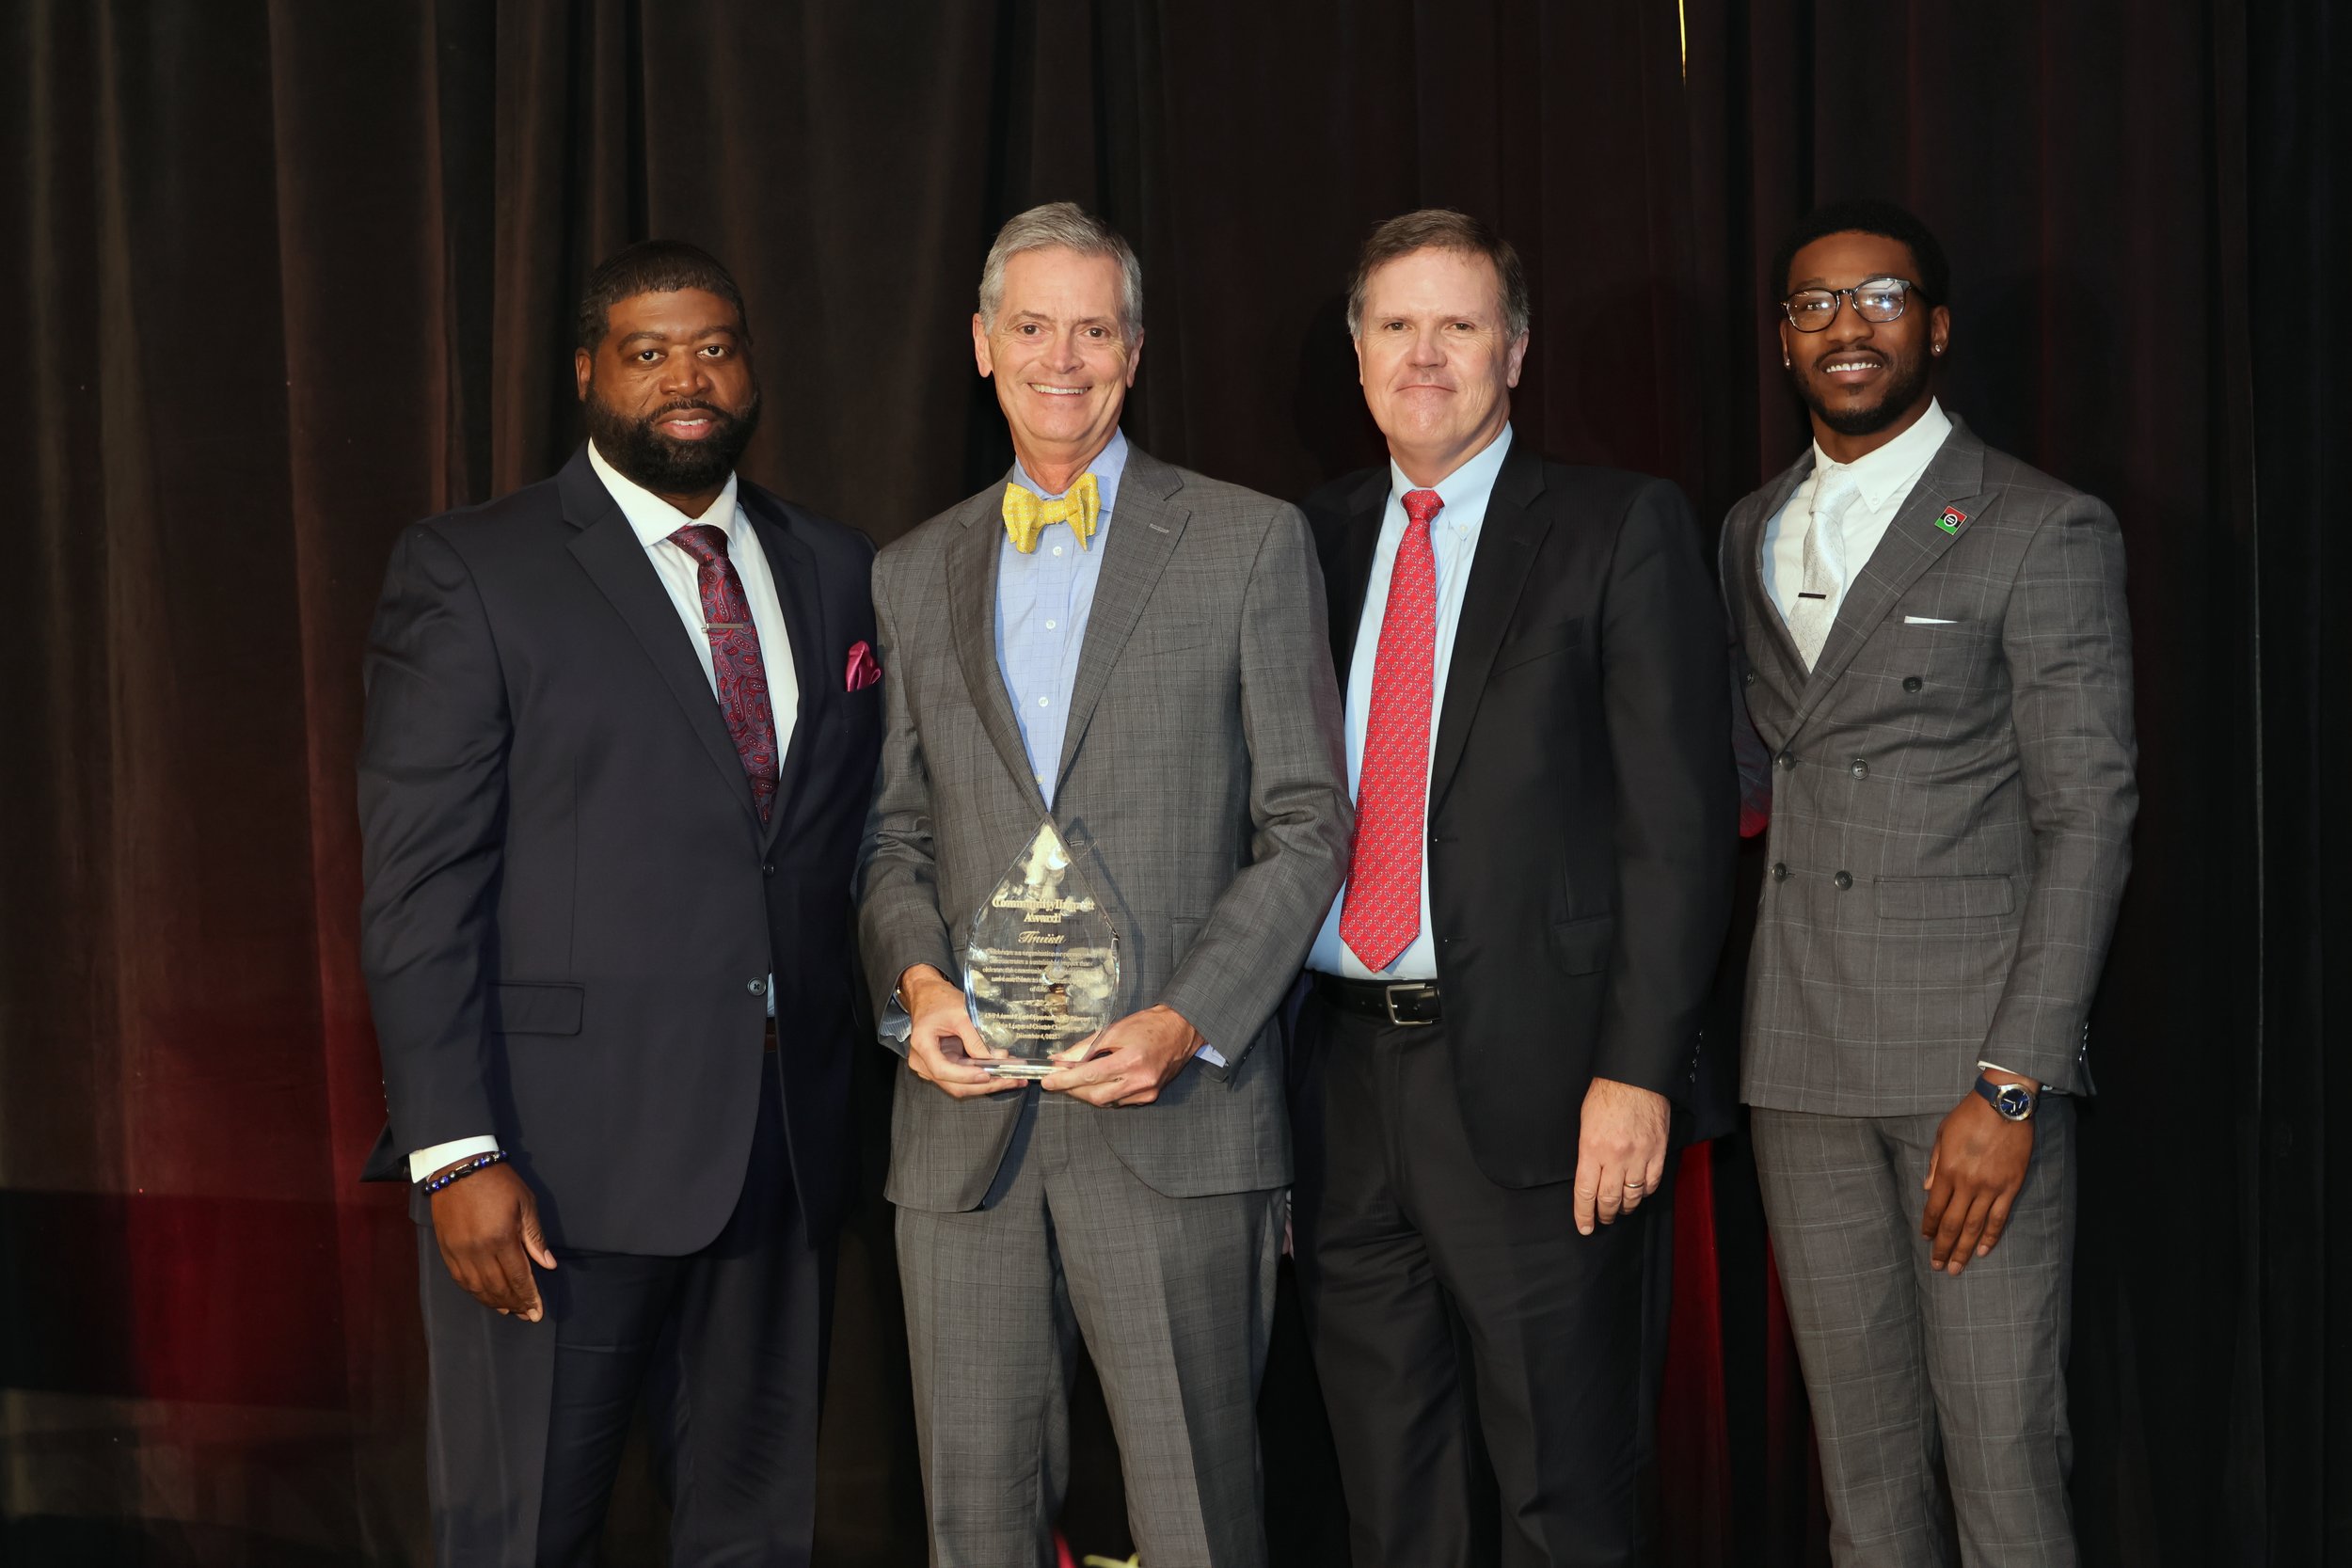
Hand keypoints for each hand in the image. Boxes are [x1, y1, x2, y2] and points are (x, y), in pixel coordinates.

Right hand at [429, 1163, 556, 1321]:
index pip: (519, 1277)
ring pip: (478, 1288)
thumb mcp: (526, 1204)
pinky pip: (461, 1280)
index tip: (537, 1312)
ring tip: (509, 1309)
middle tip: (526, 1314)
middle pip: (499, 1287)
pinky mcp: (446, 1250)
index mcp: (502, 1239)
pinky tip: (486, 1297)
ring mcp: (460, 1253)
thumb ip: (535, 1237)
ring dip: (495, 1302)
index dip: (529, 1297)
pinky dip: (475, 1293)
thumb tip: (548, 1265)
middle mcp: (479, 1251)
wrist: (459, 1167)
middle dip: (515, 1303)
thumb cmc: (499, 1183)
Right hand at [901, 964, 1023, 1099]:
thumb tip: (995, 1058)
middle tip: (1011, 1080)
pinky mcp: (944, 1066)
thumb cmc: (940, 1000)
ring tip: (1013, 1079)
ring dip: (987, 1084)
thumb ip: (976, 1038)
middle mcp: (923, 1062)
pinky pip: (963, 1078)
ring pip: (961, 1085)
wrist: (929, 996)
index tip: (987, 1074)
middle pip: (954, 1085)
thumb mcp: (961, 1014)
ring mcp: (932, 1067)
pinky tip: (1001, 1075)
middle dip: (985, 1085)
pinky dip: (982, 1077)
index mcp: (923, 1045)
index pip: (942, 1070)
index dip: (965, 1076)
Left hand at [1037, 1004, 1199, 1107]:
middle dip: (1073, 1089)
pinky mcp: (1150, 1097)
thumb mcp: (1113, 1030)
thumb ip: (1085, 1048)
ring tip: (1078, 1079)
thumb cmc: (1148, 1025)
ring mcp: (1146, 1091)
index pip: (1089, 1076)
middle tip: (1060, 1079)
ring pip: (1106, 1101)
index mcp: (1130, 1059)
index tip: (1048, 1081)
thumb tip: (1061, 1060)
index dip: (1065, 1081)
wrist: (1180, 1029)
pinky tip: (1102, 1082)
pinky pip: (1119, 1101)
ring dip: (1088, 1092)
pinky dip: (1106, 1093)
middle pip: (1095, 1095)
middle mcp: (1140, 1080)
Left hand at [1574, 1077, 1669, 1234]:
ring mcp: (1639, 1155)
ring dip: (1624, 1207)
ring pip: (1632, 1196)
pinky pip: (1651, 1183)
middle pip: (1609, 1199)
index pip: (1585, 1192)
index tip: (1584, 1226)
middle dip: (1604, 1214)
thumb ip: (1587, 1152)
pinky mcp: (1658, 1152)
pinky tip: (1638, 1194)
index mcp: (1592, 1148)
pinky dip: (1644, 1193)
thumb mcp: (1584, 1123)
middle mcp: (1615, 1156)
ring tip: (1619, 1209)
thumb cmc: (1606, 1095)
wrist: (1635, 1077)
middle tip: (1602, 1219)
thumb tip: (1588, 1177)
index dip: (1584, 1214)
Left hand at [1921, 1074, 2034, 1273]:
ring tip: (1957, 1268)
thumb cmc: (1969, 1116)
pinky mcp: (2011, 1186)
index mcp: (1948, 1170)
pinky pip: (2000, 1217)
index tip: (1924, 1239)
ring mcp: (1991, 1187)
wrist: (2004, 1105)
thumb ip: (1935, 1163)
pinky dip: (1991, 1237)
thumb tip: (1928, 1189)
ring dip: (1964, 1249)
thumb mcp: (1943, 1134)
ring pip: (1976, 1226)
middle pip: (1953, 1223)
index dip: (1928, 1226)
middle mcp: (1968, 1184)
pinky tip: (1983, 1251)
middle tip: (1938, 1267)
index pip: (1935, 1207)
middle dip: (1943, 1247)